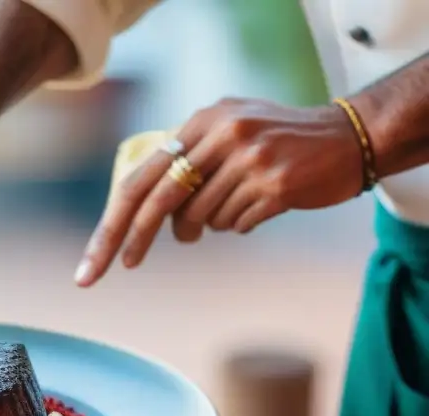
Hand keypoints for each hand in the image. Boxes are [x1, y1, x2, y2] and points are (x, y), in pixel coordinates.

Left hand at [75, 98, 363, 286]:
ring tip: (237, 203)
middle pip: (159, 200)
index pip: (142, 177)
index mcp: (203, 121)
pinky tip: (262, 204)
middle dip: (134, 238)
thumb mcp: (226, 134)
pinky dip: (240, 223)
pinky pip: (236, 224)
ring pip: (201, 219)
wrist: (349, 138)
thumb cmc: (276, 143)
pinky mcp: (275, 185)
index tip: (94, 263)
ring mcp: (250, 159)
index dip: (115, 222)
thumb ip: (186, 164)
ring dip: (210, 224)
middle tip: (125, 265)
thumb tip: (147, 218)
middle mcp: (223, 135)